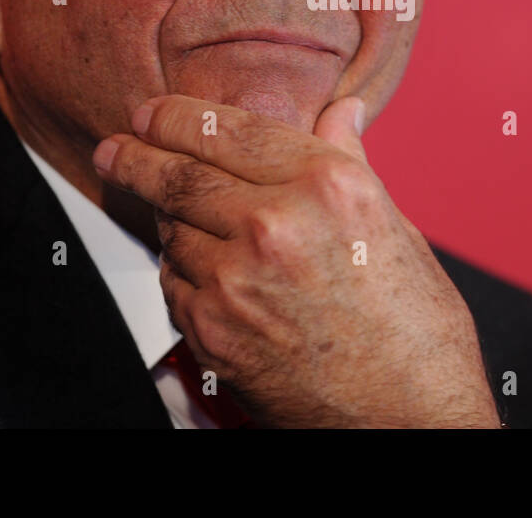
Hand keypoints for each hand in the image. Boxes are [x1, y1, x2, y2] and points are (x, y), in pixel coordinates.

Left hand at [92, 94, 500, 427]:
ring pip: (172, 229)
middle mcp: (276, 224)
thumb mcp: (396, 227)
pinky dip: (181, 272)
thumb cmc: (417, 330)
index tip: (151, 112)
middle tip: (114, 149)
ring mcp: (237, 279)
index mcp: (327, 184)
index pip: (229, 129)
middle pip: (178, 174)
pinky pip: (174, 283)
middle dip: (135, 156)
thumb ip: (351, 162)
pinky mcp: (213, 330)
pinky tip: (202, 272)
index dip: (176, 116)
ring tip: (173, 216)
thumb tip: (343, 111)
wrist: (411, 419)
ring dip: (168, 220)